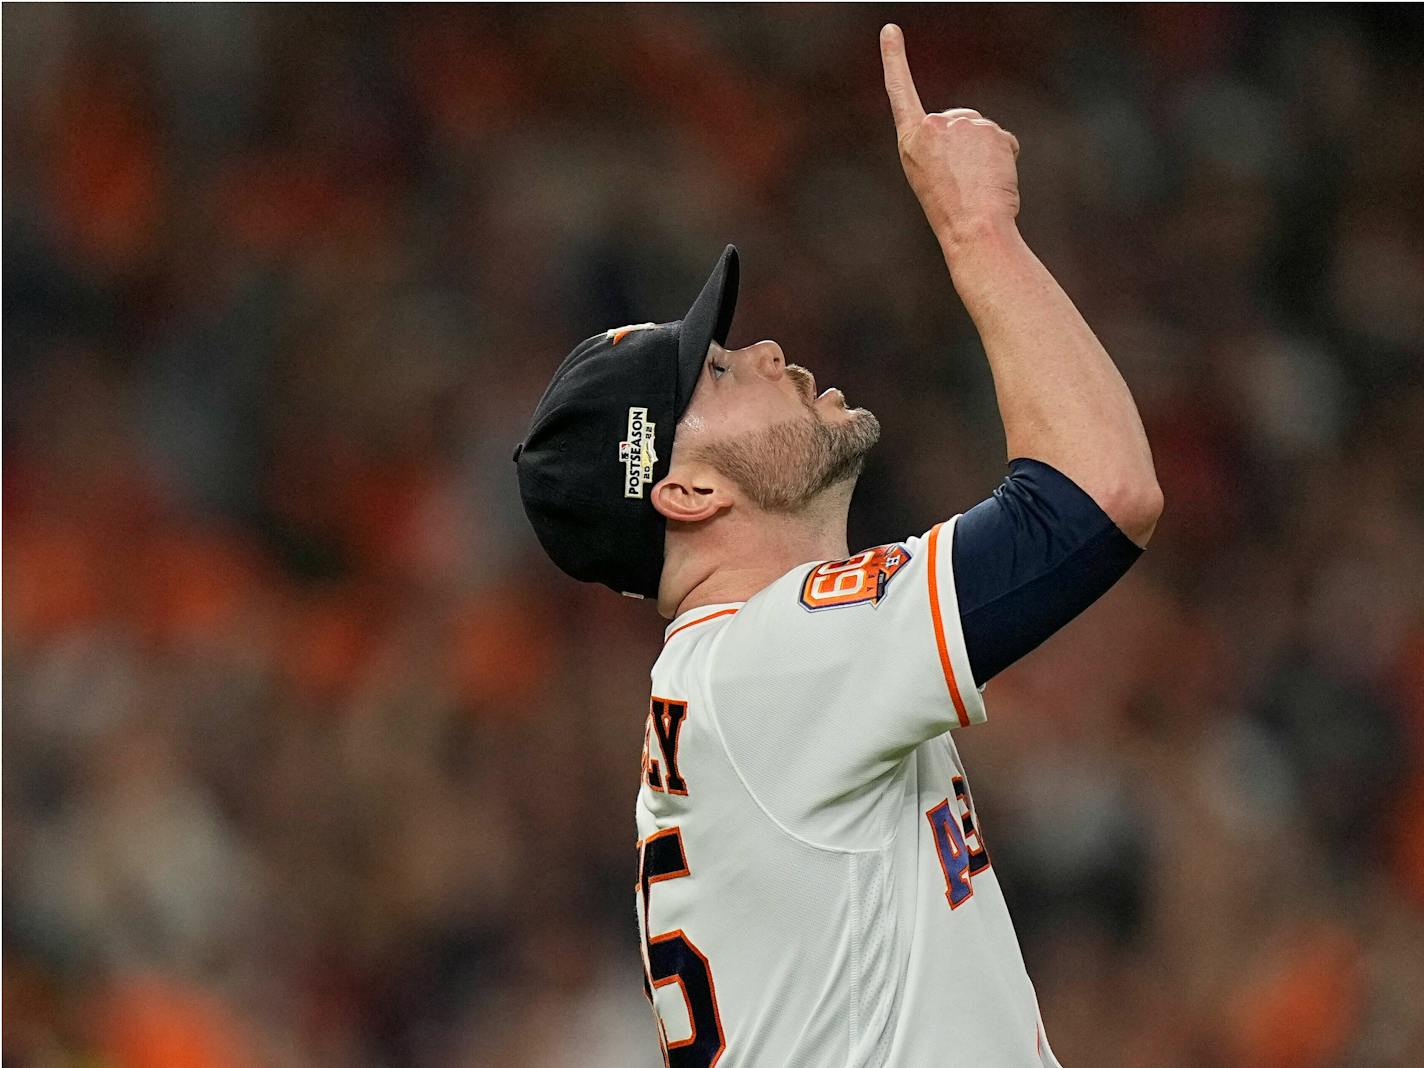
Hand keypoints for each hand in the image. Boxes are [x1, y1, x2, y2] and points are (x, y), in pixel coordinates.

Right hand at [879, 24, 1020, 243]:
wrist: (973, 228)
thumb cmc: (949, 211)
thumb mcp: (928, 175)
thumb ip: (940, 145)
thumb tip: (972, 132)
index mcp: (910, 139)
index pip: (900, 91)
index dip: (894, 60)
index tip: (890, 31)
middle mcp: (934, 125)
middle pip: (957, 122)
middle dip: (966, 145)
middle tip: (962, 181)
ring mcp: (963, 125)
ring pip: (982, 133)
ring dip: (985, 155)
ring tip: (977, 184)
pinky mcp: (990, 130)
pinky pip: (1003, 141)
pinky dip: (1003, 159)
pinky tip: (995, 179)